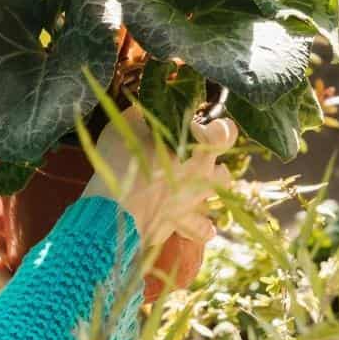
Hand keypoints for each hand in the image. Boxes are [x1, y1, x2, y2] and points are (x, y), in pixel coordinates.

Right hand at [83, 107, 236, 292]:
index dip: (215, 129)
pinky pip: (202, 230)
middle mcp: (201, 179)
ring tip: (195, 186)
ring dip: (211, 190)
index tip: (194, 127)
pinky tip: (204, 226)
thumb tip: (144, 109)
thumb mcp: (125, 125)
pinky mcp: (180, 226)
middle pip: (223, 172)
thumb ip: (140, 115)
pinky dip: (202, 227)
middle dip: (212, 165)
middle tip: (191, 156)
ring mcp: (193, 205)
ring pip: (219, 200)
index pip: (224, 135)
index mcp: (195, 152)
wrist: (114, 208)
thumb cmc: (122, 162)